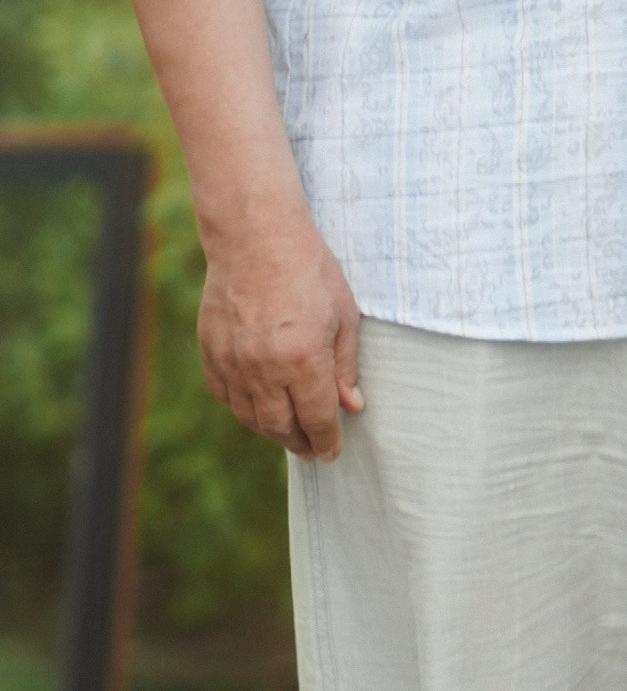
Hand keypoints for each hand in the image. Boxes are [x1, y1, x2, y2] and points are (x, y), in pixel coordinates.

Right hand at [198, 210, 364, 461]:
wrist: (255, 238)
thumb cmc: (309, 271)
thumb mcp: (343, 316)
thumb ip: (344, 367)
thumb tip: (350, 407)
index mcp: (303, 359)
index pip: (316, 419)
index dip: (326, 441)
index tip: (331, 452)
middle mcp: (264, 367)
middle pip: (280, 426)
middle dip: (299, 443)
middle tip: (311, 449)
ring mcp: (232, 361)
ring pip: (250, 416)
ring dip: (271, 431)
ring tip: (288, 433)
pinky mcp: (211, 350)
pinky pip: (225, 395)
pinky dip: (242, 408)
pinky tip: (257, 408)